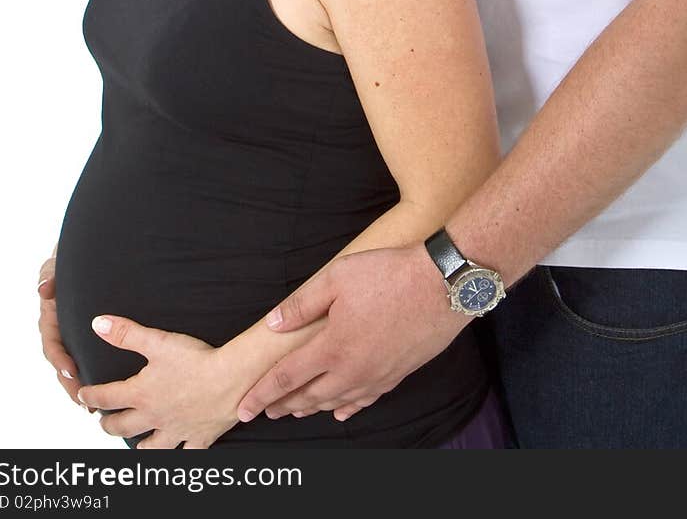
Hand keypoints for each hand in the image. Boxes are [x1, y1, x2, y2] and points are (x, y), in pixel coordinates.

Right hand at [38, 253, 87, 409]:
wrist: (87, 258)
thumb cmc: (68, 263)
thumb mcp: (57, 266)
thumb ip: (50, 275)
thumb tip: (43, 289)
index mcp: (51, 319)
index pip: (51, 345)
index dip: (60, 360)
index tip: (72, 371)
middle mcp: (60, 332)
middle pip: (62, 365)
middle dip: (72, 385)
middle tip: (85, 402)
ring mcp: (73, 337)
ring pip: (74, 367)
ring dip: (81, 387)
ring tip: (94, 407)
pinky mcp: (87, 338)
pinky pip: (88, 360)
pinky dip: (94, 375)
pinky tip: (107, 390)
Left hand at [77, 316, 240, 449]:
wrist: (231, 379)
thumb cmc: (196, 360)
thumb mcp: (157, 341)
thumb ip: (126, 334)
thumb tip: (98, 324)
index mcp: (142, 394)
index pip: (107, 397)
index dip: (91, 396)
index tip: (82, 395)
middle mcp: (155, 416)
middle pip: (123, 427)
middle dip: (109, 425)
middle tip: (104, 422)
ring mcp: (176, 430)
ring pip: (152, 447)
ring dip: (140, 446)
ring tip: (135, 445)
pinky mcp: (199, 437)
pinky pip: (186, 454)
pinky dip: (180, 456)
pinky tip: (178, 455)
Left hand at [236, 244, 463, 423]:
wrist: (443, 285)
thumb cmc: (390, 275)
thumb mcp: (338, 276)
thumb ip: (302, 304)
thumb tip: (272, 324)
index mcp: (331, 347)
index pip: (286, 378)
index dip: (261, 394)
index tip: (244, 407)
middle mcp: (352, 370)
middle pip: (308, 396)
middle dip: (282, 405)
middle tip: (264, 412)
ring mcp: (376, 376)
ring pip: (335, 402)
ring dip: (311, 408)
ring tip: (294, 411)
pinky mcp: (397, 374)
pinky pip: (365, 400)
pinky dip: (346, 408)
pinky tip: (340, 412)